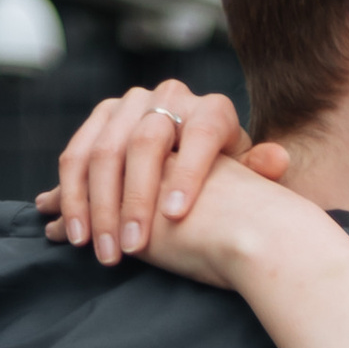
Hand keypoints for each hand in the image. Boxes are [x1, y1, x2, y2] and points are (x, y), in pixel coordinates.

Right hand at [38, 82, 288, 267]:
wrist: (197, 164)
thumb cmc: (229, 182)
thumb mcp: (246, 180)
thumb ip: (259, 172)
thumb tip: (276, 159)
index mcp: (212, 111)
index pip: (201, 137)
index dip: (187, 176)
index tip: (176, 217)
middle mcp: (170, 97)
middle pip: (143, 144)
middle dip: (134, 200)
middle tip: (131, 248)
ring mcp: (130, 105)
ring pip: (103, 151)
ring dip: (95, 205)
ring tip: (99, 249)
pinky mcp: (100, 119)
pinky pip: (76, 155)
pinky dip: (71, 195)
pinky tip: (73, 232)